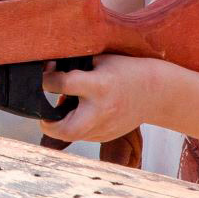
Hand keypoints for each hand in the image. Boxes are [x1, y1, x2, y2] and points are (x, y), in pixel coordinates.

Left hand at [38, 54, 155, 144]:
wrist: (156, 93)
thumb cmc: (126, 71)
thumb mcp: (100, 61)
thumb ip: (75, 68)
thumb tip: (48, 71)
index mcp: (99, 86)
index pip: (62, 84)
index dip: (46, 78)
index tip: (44, 73)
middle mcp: (101, 111)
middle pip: (66, 129)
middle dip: (48, 125)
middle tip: (43, 115)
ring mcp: (105, 127)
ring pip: (73, 136)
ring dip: (61, 125)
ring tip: (61, 110)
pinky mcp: (106, 136)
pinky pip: (83, 135)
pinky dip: (75, 125)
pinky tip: (79, 113)